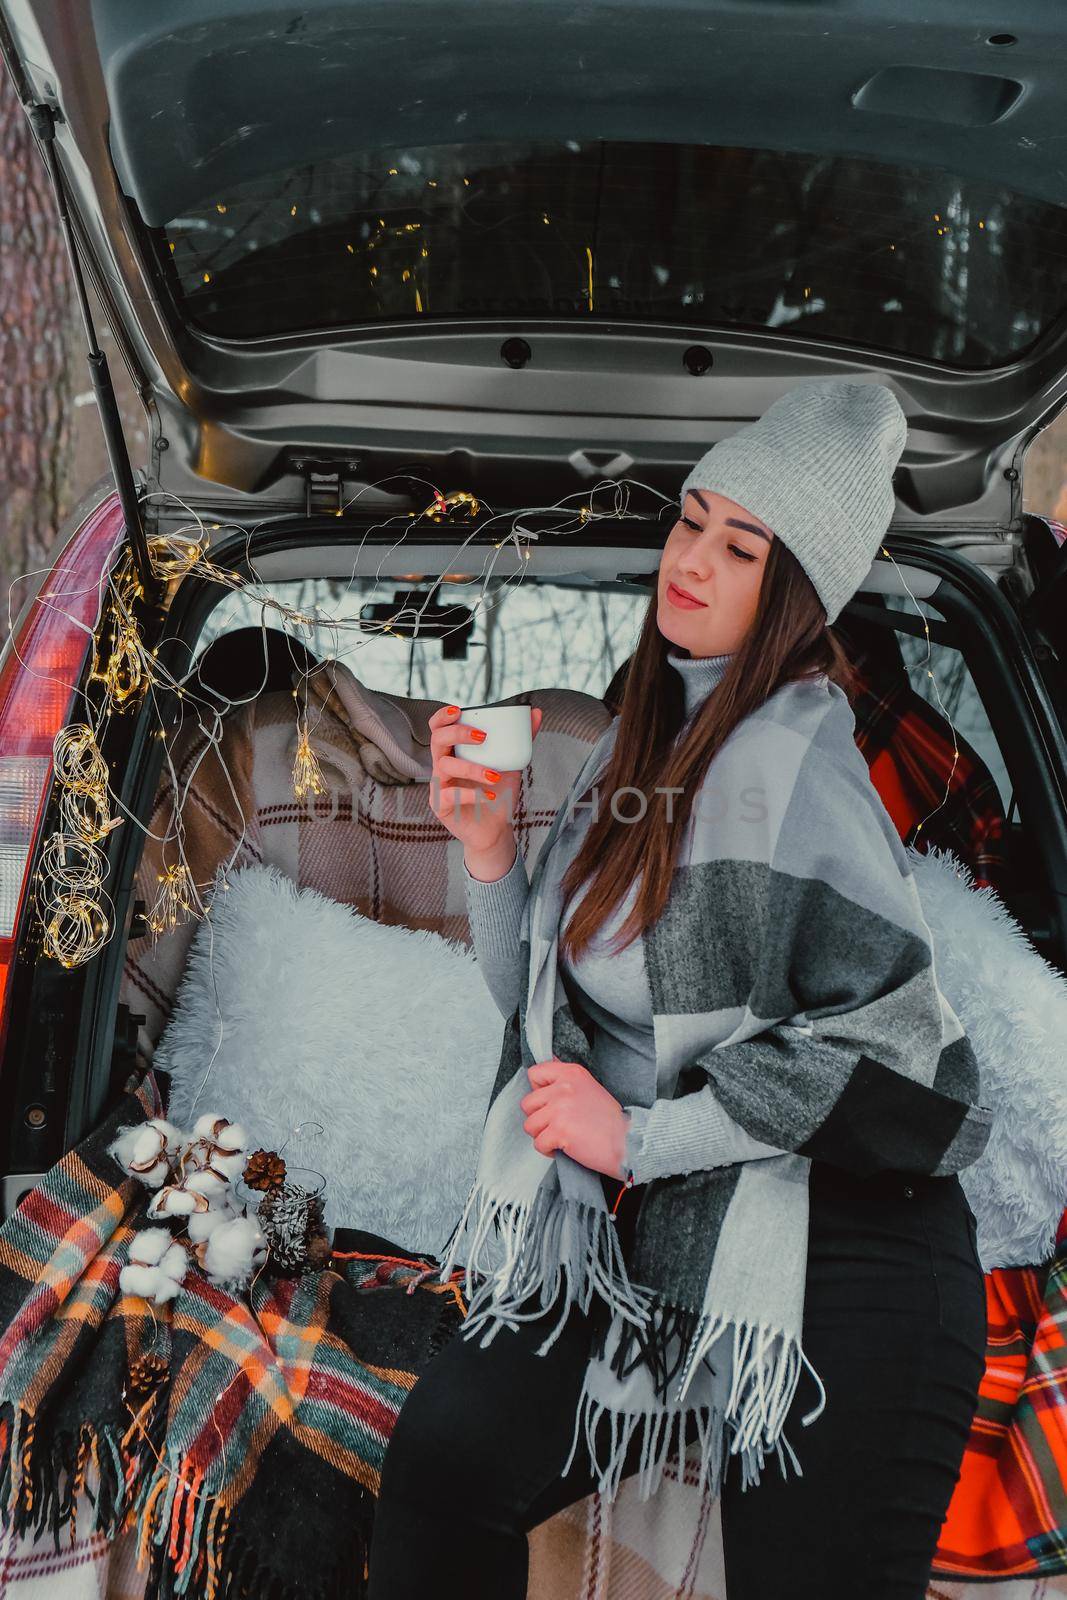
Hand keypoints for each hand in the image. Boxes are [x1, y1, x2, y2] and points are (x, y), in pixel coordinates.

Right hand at [427, 703, 543, 855]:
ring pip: (446, 766)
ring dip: (472, 768)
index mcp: (454, 752)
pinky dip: (473, 794)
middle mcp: (443, 765)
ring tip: (495, 775)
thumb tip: (536, 712)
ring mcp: (439, 786)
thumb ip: (520, 739)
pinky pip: (451, 795)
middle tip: (482, 737)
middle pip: (437, 740)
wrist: (497, 828)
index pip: (438, 728)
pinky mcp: (440, 806)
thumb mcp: (511, 763)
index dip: (442, 716)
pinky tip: (491, 796)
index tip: (458, 710)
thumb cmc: (499, 793)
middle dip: (457, 734)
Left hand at [519, 1058, 630, 1180]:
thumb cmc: (611, 1120)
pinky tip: (565, 1147)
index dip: (538, 1091)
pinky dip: (548, 1150)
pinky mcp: (559, 1130)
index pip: (535, 1074)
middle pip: (527, 1103)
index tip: (549, 1102)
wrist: (628, 1142)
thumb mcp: (589, 1088)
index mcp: (571, 1073)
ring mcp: (560, 1109)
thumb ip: (566, 1080)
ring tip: (562, 1136)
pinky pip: (538, 1143)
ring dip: (543, 1135)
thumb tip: (550, 1064)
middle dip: (539, 1118)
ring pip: (530, 1125)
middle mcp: (563, 1088)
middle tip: (557, 1124)